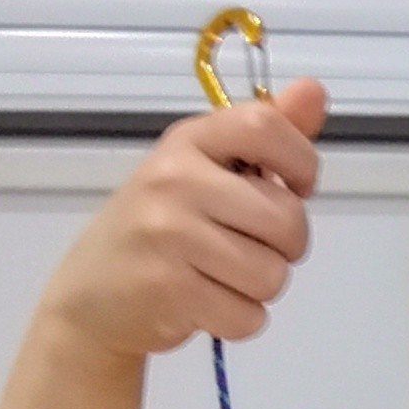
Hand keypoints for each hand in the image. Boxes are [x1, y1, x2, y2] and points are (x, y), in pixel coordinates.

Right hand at [35, 79, 330, 360]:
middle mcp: (175, 178)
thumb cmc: (161, 228)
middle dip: (286, 246)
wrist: (92, 295)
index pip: (265, 126)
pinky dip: (239, 319)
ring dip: (259, 287)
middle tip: (250, 247)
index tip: (293, 188)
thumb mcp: (203, 170)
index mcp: (188, 141)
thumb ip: (264, 137)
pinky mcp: (169, 289)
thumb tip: (316, 90)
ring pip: (273, 274)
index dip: (301, 161)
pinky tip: (205, 303)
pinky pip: (249, 315)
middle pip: (287, 219)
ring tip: (220, 276)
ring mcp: (169, 233)